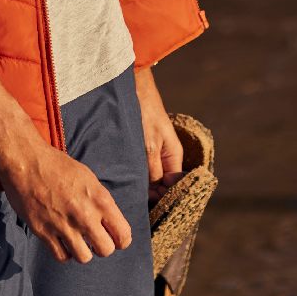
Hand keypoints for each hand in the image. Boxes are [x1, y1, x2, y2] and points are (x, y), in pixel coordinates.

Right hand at [0, 138, 131, 264]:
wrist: (25, 160)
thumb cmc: (56, 165)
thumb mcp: (88, 177)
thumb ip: (100, 201)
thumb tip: (107, 222)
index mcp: (100, 199)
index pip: (123, 236)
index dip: (120, 239)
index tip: (112, 236)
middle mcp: (84, 215)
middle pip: (105, 250)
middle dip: (101, 246)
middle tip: (93, 238)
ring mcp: (63, 225)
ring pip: (84, 258)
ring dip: (82, 251)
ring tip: (76, 240)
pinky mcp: (43, 231)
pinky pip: (61, 256)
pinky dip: (64, 252)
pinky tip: (61, 241)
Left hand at [134, 67, 183, 204]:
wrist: (134, 86)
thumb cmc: (144, 112)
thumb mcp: (148, 144)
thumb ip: (153, 168)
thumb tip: (155, 191)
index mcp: (173, 156)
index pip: (174, 186)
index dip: (163, 199)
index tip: (148, 209)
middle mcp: (166, 156)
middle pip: (162, 184)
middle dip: (151, 194)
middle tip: (133, 206)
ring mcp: (154, 151)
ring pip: (150, 175)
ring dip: (140, 184)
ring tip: (125, 196)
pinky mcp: (142, 146)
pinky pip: (141, 165)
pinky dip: (134, 173)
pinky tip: (121, 180)